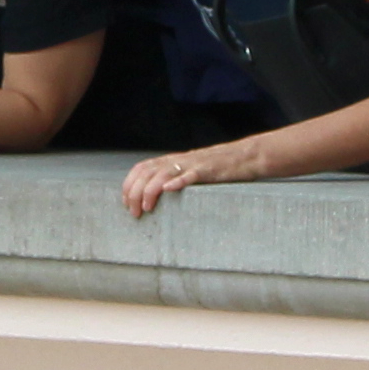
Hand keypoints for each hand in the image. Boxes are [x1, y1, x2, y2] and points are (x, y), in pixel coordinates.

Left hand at [119, 137, 260, 217]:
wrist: (244, 157)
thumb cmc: (217, 169)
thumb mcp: (190, 172)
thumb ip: (174, 179)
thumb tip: (156, 199)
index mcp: (172, 161)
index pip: (141, 168)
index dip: (129, 184)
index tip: (125, 203)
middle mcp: (178, 160)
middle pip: (147, 172)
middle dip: (135, 192)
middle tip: (134, 212)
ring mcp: (192, 164)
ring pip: (163, 173)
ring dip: (151, 190)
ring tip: (146, 207)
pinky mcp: (207, 171)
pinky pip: (190, 175)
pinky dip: (178, 182)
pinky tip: (169, 190)